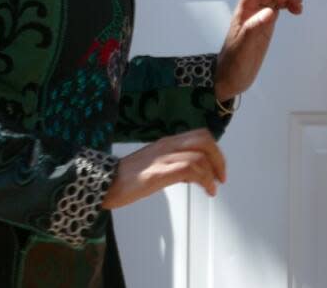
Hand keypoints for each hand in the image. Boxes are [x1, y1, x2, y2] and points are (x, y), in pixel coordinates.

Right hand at [102, 128, 225, 209]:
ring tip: (213, 188)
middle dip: (218, 158)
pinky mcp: (159, 172)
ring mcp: (162, 157)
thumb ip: (174, 166)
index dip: (214, 151)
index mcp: (166, 142)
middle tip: (221, 177)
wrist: (105, 183)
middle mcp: (167, 144)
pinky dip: (204, 180)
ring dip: (213, 172)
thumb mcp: (156, 166)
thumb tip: (194, 175)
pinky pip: (189, 168)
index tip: (218, 169)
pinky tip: (206, 191)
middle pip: (204, 139)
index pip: (199, 135)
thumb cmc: (129, 178)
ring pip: (200, 154)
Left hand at [214, 0, 302, 101]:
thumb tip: (269, 11)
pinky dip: (287, 4)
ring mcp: (258, 16)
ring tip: (298, 4)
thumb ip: (255, 28)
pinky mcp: (265, 24)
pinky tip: (295, 10)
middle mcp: (250, 11)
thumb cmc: (233, 64)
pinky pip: (277, 6)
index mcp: (243, 12)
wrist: (230, 78)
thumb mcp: (244, 47)